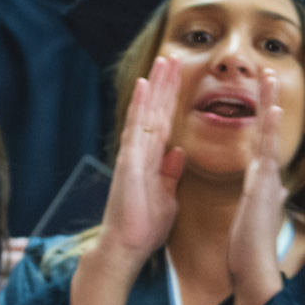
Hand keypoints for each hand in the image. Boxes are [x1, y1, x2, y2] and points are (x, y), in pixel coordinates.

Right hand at [90, 57, 185, 273]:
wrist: (126, 247)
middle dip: (164, 85)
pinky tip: (144, 86)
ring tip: (163, 61)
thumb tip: (178, 152)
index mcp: (151, 161)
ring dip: (154, 86)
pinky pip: (136, 128)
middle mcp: (140, 152)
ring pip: (146, 113)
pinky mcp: (129, 162)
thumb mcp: (167, 197)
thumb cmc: (144, 226)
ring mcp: (132, 155)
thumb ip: (170, 174)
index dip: (170, 99)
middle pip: (154, 111)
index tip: (177, 78)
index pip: (163, 123)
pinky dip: (140, 106)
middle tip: (171, 57)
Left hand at [228, 69, 288, 304]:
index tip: (265, 94)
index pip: (261, 140)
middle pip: (269, 129)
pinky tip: (273, 109)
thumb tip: (280, 185)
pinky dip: (271, 131)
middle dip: (269, 99)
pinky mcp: (263, 186)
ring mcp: (267, 179)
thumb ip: (269, 196)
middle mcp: (266, 175)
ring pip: (270, 133)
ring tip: (269, 76)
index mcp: (259, 179)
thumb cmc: (249, 243)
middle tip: (268, 71)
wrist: (251, 267)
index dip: (264, 116)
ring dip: (271, 104)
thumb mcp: (257, 212)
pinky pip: (266, 152)